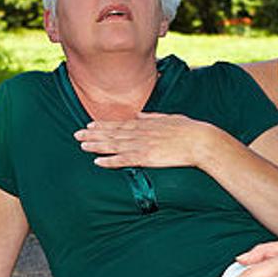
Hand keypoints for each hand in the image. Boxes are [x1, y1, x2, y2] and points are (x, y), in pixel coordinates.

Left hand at [74, 112, 220, 169]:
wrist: (201, 140)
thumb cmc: (190, 130)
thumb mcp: (170, 118)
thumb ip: (153, 117)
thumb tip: (140, 114)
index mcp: (146, 123)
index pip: (119, 124)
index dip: (103, 125)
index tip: (89, 124)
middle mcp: (140, 133)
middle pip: (112, 133)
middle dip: (93, 134)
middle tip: (76, 134)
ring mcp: (142, 145)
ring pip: (114, 145)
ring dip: (96, 145)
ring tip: (82, 145)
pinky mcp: (147, 157)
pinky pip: (124, 160)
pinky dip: (110, 161)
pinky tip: (97, 162)